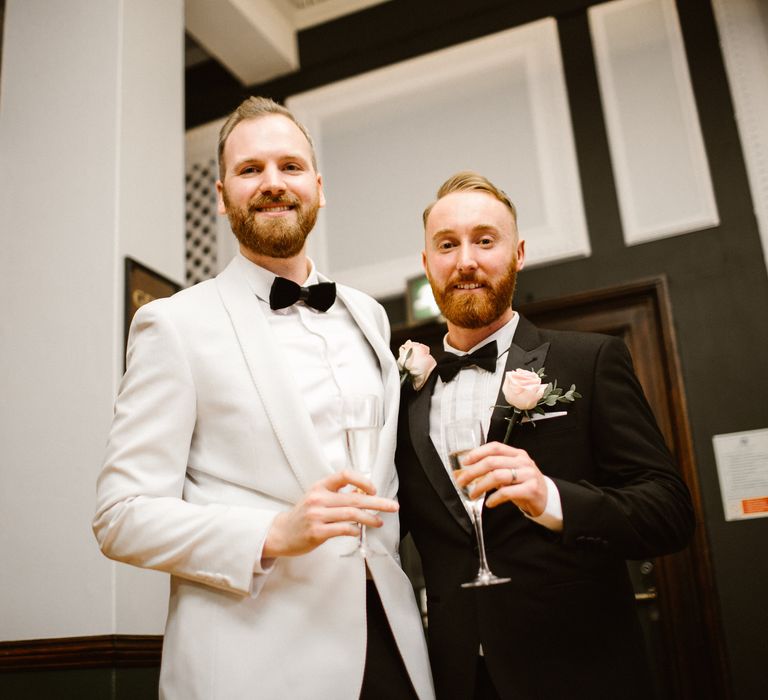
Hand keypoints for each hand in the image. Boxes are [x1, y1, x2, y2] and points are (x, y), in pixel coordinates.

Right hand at [262, 471, 397, 557]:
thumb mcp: (318, 498)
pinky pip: (342, 529)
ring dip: (370, 518)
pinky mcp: (316, 532)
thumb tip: (363, 492)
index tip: (374, 489)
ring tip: (379, 521)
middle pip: (354, 497)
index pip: (344, 475)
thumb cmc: (303, 515)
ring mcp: (317, 515)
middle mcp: (318, 498)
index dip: (362, 480)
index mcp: (320, 486)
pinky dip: (355, 530)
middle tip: (392, 506)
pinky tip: (359, 531)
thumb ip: (338, 494)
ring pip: (351, 514)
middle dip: (377, 502)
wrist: (281, 533)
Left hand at [454, 441, 547, 515]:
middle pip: (492, 462)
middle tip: (462, 481)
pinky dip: (494, 498)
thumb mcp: (511, 472)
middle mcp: (523, 462)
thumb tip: (469, 471)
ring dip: (480, 486)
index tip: (465, 462)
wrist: (547, 498)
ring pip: (497, 476)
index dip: (477, 453)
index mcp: (517, 454)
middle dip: (473, 472)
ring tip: (473, 494)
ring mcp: (528, 474)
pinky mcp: (531, 489)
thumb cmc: (524, 484)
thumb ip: (494, 468)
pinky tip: (489, 502)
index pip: (495, 447)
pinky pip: (507, 492)